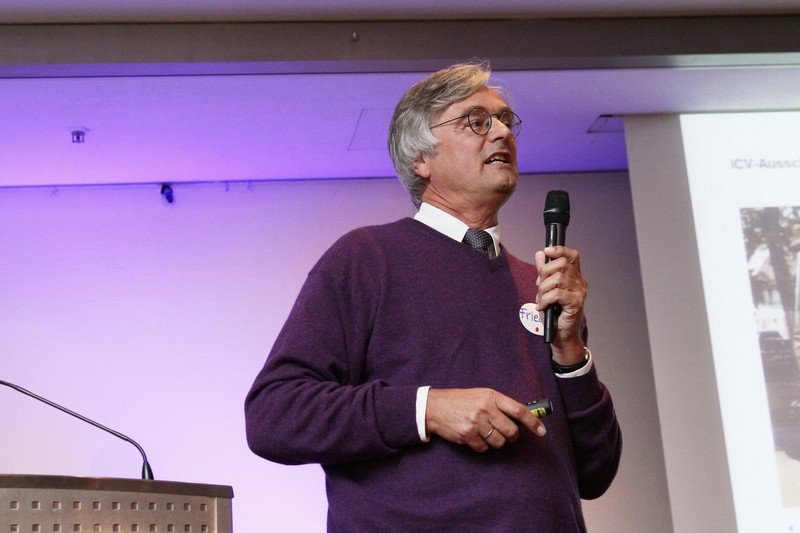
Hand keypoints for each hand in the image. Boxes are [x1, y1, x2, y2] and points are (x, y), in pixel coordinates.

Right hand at [425, 388, 545, 451]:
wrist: (434, 407)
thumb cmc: (459, 400)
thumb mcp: (480, 395)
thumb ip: (498, 404)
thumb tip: (519, 418)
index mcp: (491, 396)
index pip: (518, 410)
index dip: (533, 422)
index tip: (541, 431)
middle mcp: (486, 409)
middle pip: (511, 431)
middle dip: (512, 436)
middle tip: (507, 435)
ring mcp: (477, 423)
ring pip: (499, 442)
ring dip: (497, 442)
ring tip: (488, 434)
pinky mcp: (468, 435)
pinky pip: (484, 448)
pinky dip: (483, 446)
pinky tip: (475, 438)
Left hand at [534, 245, 587, 364]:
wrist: (560, 334)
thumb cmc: (554, 312)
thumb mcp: (545, 289)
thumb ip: (543, 272)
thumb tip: (540, 254)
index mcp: (574, 276)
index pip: (572, 255)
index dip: (560, 250)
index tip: (547, 251)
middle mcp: (580, 282)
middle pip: (561, 265)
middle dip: (544, 273)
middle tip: (539, 286)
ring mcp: (580, 292)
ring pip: (557, 279)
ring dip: (543, 289)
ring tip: (541, 300)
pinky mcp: (576, 303)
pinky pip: (557, 294)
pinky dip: (545, 300)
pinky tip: (543, 307)